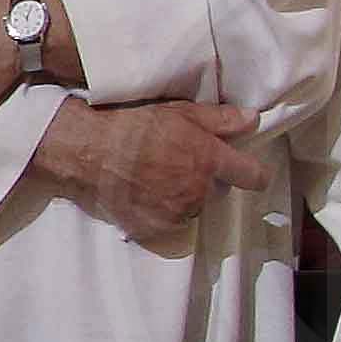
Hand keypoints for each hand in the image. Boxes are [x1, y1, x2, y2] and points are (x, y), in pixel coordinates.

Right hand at [33, 97, 265, 246]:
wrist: (87, 151)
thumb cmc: (131, 126)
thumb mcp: (178, 111)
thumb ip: (220, 119)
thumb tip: (252, 120)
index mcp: (211, 161)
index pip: (253, 176)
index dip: (253, 173)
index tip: (246, 171)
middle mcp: (199, 191)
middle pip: (218, 192)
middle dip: (206, 181)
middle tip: (179, 164)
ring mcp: (177, 214)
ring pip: (193, 208)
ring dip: (183, 198)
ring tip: (156, 179)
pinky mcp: (154, 229)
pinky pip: (168, 224)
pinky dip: (160, 213)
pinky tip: (143, 195)